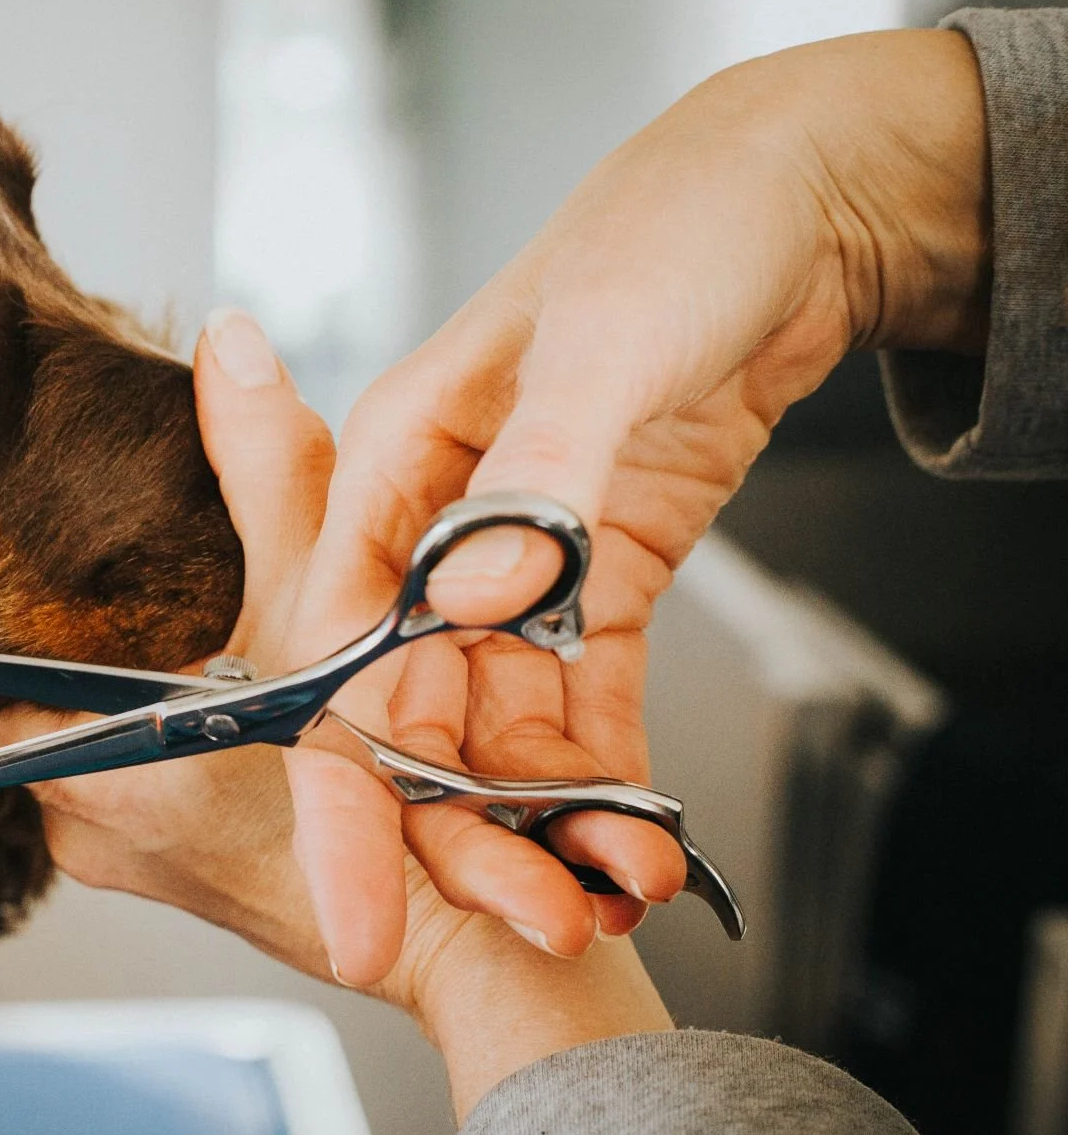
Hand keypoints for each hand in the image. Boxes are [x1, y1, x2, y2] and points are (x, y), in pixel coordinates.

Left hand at [0, 315, 671, 1119]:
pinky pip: (118, 777)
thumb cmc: (392, 804)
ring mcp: (118, 855)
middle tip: (76, 560)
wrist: (454, 945)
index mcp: (88, 765)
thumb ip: (271, 470)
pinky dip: (144, 728)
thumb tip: (228, 343)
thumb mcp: (332, 602)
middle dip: (50, 635)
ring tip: (146, 613)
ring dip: (104, 681)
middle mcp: (79, 824)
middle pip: (17, 701)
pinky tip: (199, 684)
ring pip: (72, 738)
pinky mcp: (160, 870)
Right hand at [289, 28, 990, 983]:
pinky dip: (604, 786)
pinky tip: (641, 850)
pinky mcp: (591, 594)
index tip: (371, 919)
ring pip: (496, 737)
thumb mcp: (603, 346)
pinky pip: (580, 713)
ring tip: (619, 897)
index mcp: (389, 473)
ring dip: (546, 829)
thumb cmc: (671, 236)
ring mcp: (513, 575)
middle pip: (417, 723)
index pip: (344, 661)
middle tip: (550, 926)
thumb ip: (529, 485)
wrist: (790, 208)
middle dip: (467, 839)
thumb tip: (475, 602)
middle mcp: (431, 539)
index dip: (353, 796)